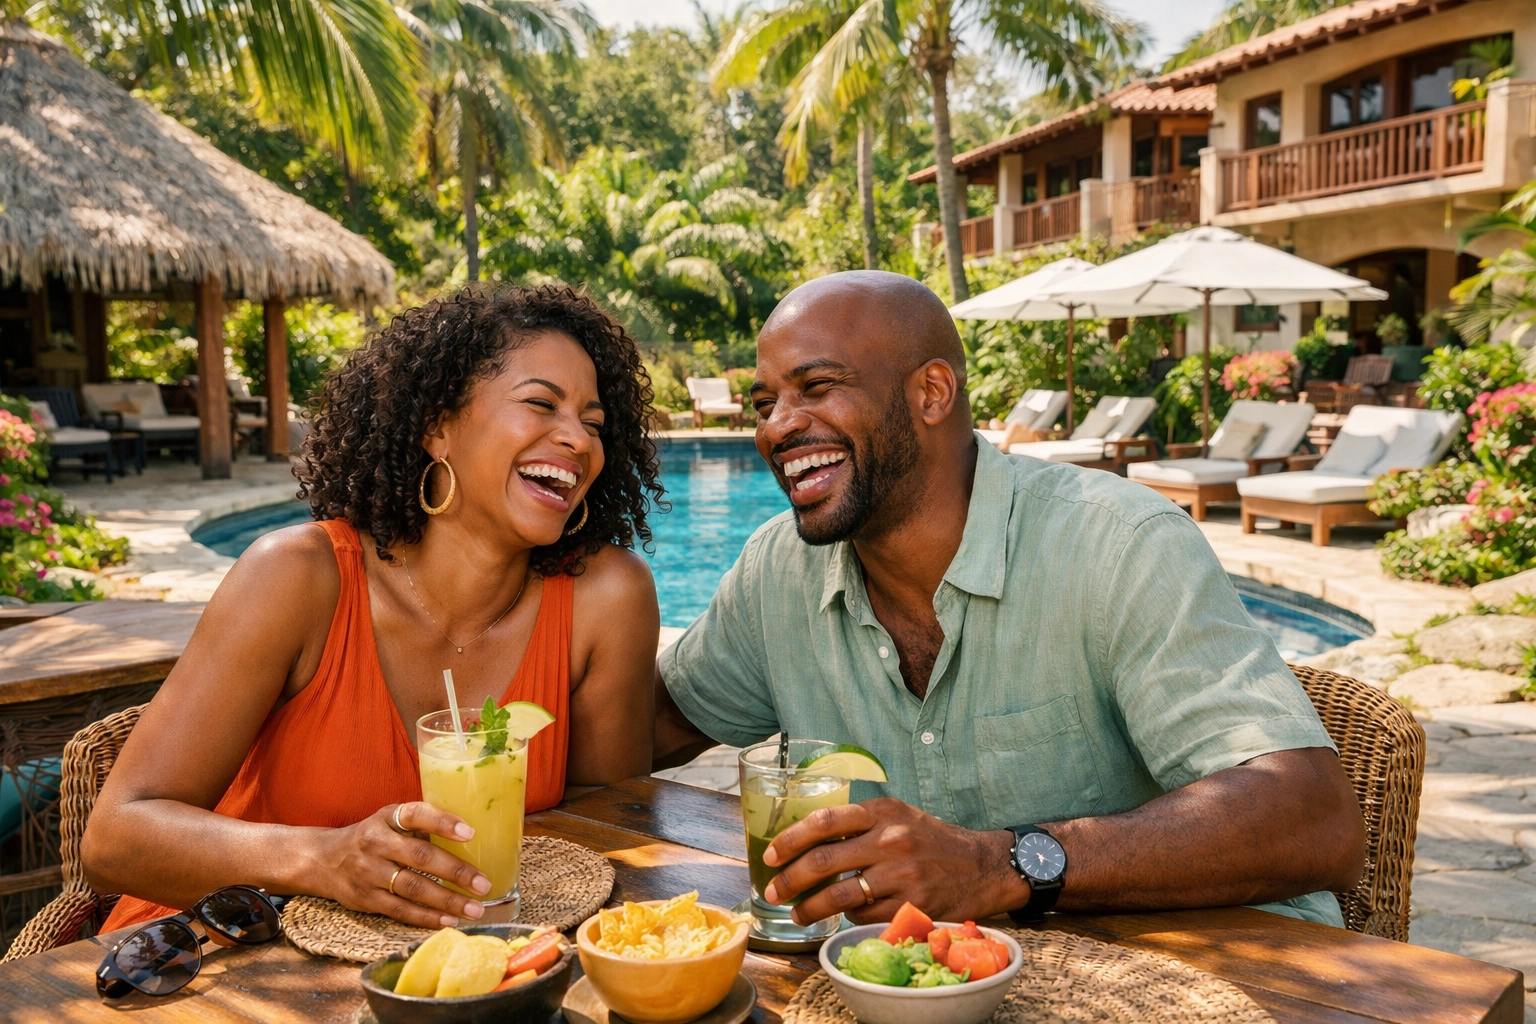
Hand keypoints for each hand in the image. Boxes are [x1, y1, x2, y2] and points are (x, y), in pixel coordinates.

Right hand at [310, 802, 492, 927]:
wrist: (323, 860)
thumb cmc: (373, 837)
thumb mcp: (390, 820)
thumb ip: (421, 825)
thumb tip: (471, 836)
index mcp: (387, 818)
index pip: (416, 814)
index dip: (443, 822)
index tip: (470, 833)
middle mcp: (376, 842)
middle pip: (420, 857)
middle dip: (455, 872)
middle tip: (483, 884)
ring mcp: (369, 872)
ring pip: (413, 888)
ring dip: (447, 900)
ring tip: (475, 909)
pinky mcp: (365, 899)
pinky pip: (400, 910)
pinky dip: (427, 917)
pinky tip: (449, 921)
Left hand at [760, 798, 1029, 925]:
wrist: (981, 865)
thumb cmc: (931, 839)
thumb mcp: (897, 815)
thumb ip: (859, 822)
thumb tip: (807, 840)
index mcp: (883, 812)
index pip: (824, 821)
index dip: (791, 839)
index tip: (771, 855)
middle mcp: (890, 840)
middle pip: (824, 860)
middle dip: (791, 880)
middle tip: (774, 891)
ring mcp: (902, 875)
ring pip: (840, 895)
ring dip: (811, 908)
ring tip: (798, 914)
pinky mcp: (911, 904)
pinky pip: (864, 915)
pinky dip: (848, 917)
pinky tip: (842, 915)